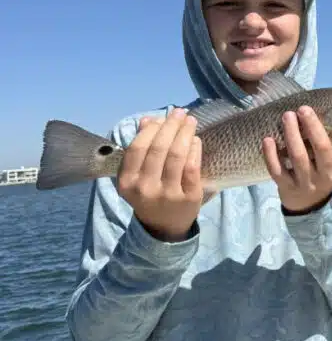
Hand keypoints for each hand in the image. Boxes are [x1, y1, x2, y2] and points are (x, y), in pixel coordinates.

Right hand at [117, 108, 203, 242]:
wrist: (165, 227)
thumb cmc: (150, 193)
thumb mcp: (138, 175)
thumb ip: (141, 147)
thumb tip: (148, 119)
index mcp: (127, 182)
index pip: (137, 148)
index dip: (152, 129)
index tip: (163, 117)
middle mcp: (144, 189)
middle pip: (159, 148)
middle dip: (171, 126)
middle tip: (181, 113)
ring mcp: (168, 194)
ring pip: (177, 156)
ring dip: (185, 133)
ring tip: (191, 121)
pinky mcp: (189, 198)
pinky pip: (192, 167)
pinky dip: (195, 149)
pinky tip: (196, 140)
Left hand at [264, 106, 331, 214]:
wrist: (307, 205)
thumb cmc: (321, 172)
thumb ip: (331, 141)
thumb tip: (321, 108)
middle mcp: (327, 175)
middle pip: (323, 150)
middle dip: (314, 127)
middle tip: (304, 109)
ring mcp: (306, 182)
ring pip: (299, 158)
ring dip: (292, 135)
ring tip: (287, 116)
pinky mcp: (287, 187)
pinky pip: (278, 171)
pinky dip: (271, 155)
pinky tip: (267, 139)